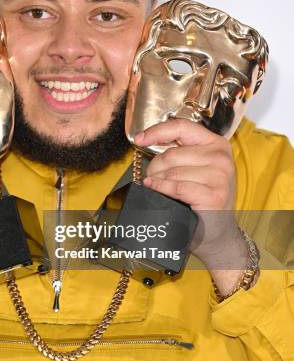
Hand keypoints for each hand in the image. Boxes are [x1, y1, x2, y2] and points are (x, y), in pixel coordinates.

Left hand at [134, 119, 248, 290]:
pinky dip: (162, 190)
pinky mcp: (214, 195)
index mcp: (216, 143)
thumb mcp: (193, 168)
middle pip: (172, 154)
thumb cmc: (200, 200)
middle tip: (152, 179)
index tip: (140, 139)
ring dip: (158, 181)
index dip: (156, 131)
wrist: (216, 233)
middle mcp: (221, 157)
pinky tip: (157, 191)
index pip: (181, 127)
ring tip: (159, 189)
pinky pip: (177, 187)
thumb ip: (178, 152)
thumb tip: (146, 141)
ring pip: (172, 172)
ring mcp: (220, 176)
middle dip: (155, 168)